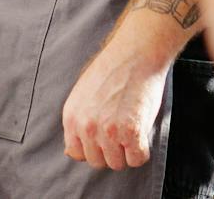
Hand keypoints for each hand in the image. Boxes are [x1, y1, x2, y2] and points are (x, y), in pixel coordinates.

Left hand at [62, 22, 171, 169]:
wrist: (136, 50)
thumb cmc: (113, 69)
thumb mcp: (83, 93)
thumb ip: (78, 122)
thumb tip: (71, 153)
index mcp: (71, 116)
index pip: (77, 153)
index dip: (93, 145)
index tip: (105, 132)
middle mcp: (86, 126)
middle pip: (98, 162)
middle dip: (111, 149)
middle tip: (122, 125)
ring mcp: (108, 130)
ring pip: (118, 163)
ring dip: (127, 149)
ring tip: (131, 122)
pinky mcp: (131, 131)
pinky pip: (137, 159)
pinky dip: (143, 149)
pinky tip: (141, 127)